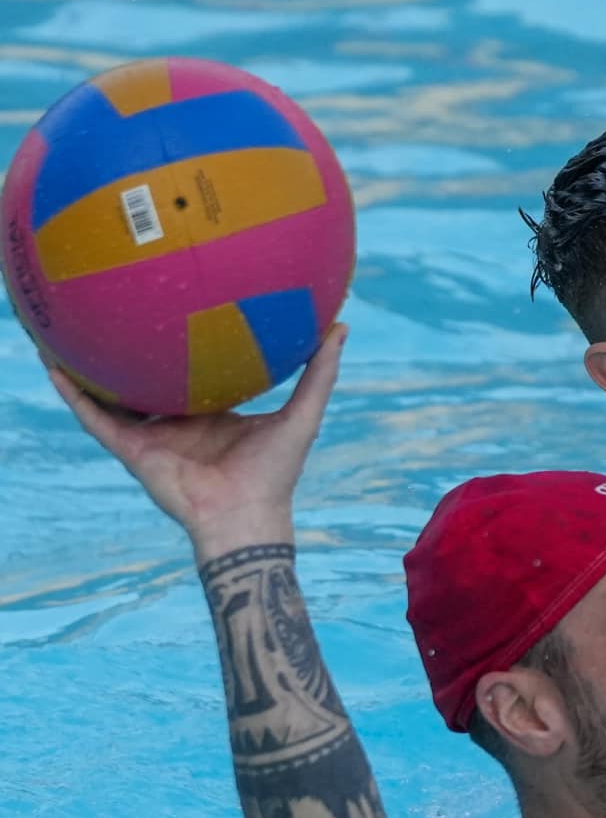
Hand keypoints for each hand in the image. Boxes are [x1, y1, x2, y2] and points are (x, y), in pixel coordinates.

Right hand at [45, 323, 345, 549]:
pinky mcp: (132, 450)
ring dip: (88, 366)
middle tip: (117, 301)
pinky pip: (95, 417)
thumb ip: (319, 372)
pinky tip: (53, 365)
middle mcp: (180, 420)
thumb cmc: (278, 471)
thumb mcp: (303, 413)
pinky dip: (74, 394)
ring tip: (64, 328)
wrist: (245, 517)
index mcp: (215, 411)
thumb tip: (340, 326)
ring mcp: (153, 434)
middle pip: (149, 378)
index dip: (185, 340)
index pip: (195, 368)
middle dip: (132, 347)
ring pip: (112, 394)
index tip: (180, 299)